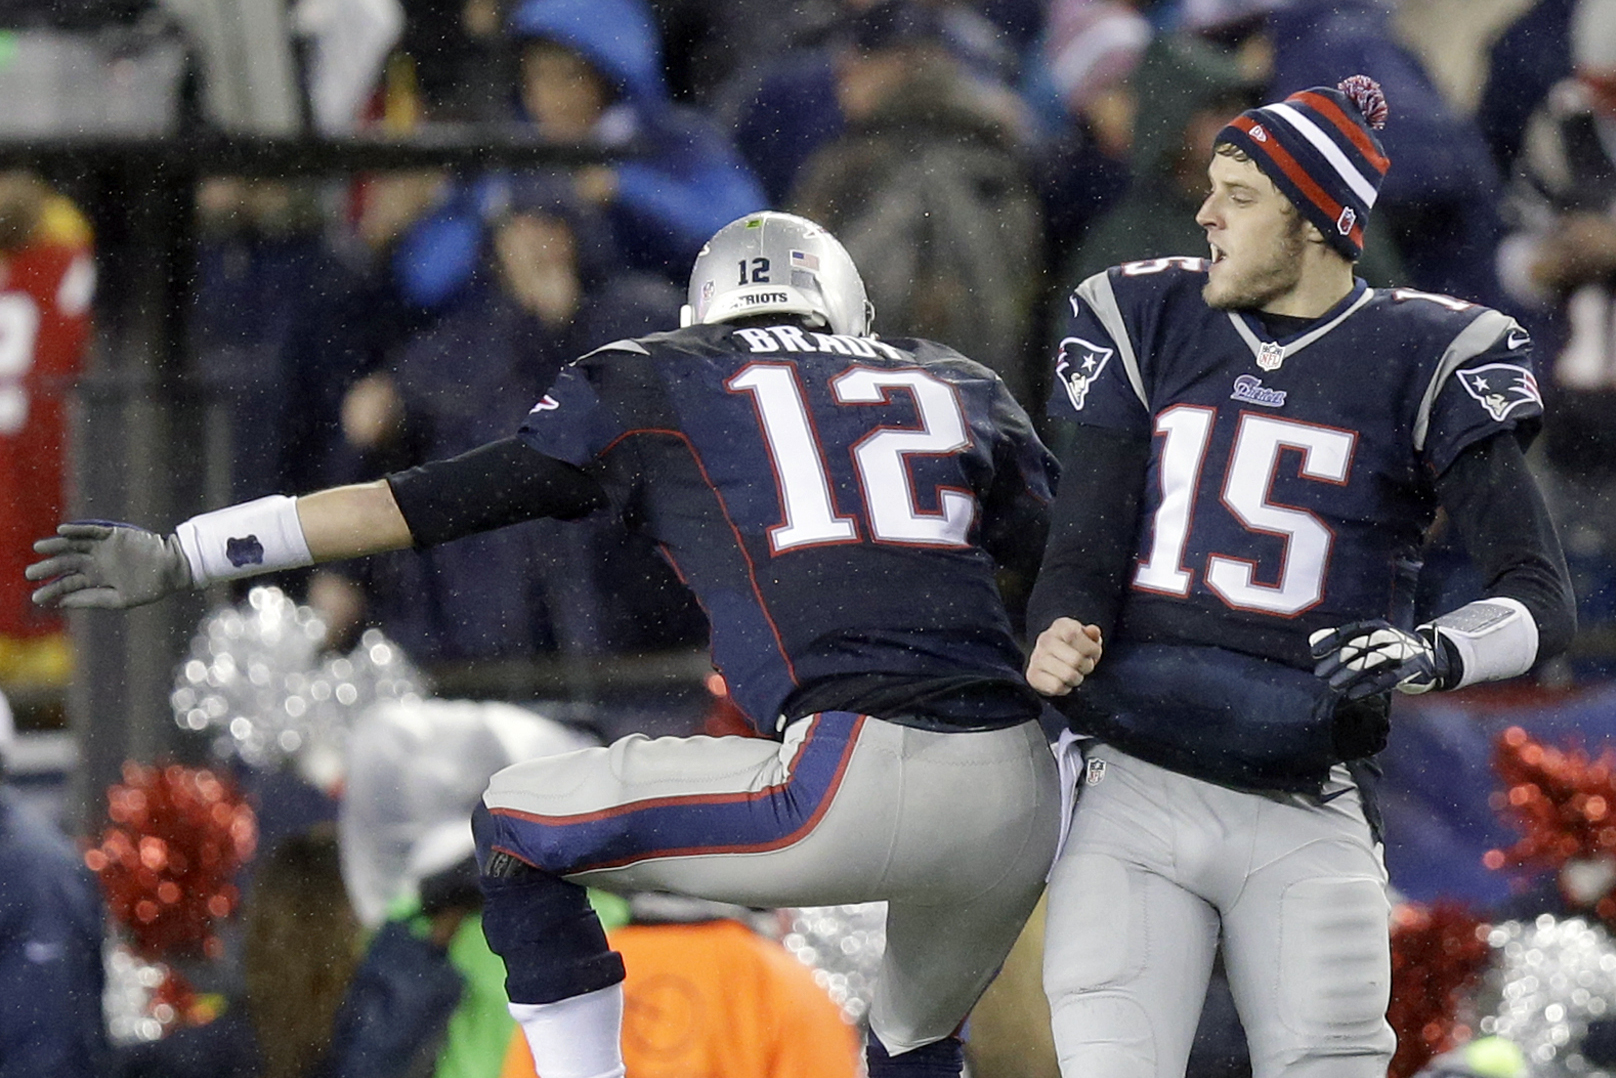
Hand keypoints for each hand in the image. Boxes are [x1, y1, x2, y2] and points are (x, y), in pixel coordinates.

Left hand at [26, 523, 191, 608]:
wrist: (172, 569)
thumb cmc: (149, 587)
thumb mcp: (118, 599)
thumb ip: (91, 599)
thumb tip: (62, 602)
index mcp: (96, 579)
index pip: (68, 583)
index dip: (52, 590)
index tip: (36, 598)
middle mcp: (96, 562)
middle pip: (66, 563)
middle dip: (47, 567)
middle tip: (29, 573)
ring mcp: (103, 548)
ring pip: (74, 545)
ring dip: (56, 545)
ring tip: (39, 547)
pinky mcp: (113, 535)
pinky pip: (92, 531)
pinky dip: (78, 530)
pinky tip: (63, 531)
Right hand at [1026, 618, 1102, 695]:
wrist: (1051, 663)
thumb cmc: (1074, 650)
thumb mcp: (1087, 639)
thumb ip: (1092, 635)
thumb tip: (1094, 631)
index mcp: (1060, 626)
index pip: (1074, 634)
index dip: (1090, 647)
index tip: (1094, 653)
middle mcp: (1045, 639)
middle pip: (1075, 659)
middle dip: (1087, 666)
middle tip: (1085, 666)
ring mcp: (1036, 657)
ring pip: (1068, 675)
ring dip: (1077, 678)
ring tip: (1075, 674)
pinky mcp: (1032, 675)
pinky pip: (1057, 686)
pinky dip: (1065, 688)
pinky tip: (1063, 682)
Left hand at [1309, 619, 1450, 699]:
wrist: (1431, 657)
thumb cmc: (1389, 649)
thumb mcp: (1367, 641)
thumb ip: (1341, 639)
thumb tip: (1313, 640)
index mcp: (1376, 627)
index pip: (1350, 631)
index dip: (1331, 641)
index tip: (1314, 653)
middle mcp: (1389, 636)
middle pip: (1360, 645)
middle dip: (1337, 659)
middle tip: (1320, 673)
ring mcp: (1402, 652)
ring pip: (1373, 660)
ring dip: (1351, 673)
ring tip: (1333, 685)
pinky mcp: (1411, 670)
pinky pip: (1388, 679)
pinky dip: (1369, 687)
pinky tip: (1353, 694)